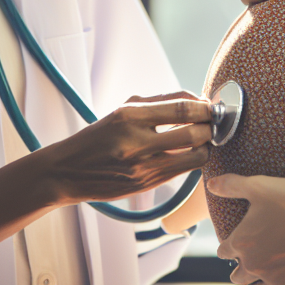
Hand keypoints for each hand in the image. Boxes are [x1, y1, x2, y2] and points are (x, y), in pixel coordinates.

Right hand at [45, 91, 210, 204]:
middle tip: (215, 121)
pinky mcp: (146, 185)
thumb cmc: (100, 135)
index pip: (181, 107)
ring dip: (207, 145)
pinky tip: (192, 151)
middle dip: (211, 125)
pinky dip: (193, 159)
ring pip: (194, 156)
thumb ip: (160, 102)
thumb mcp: (123, 110)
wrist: (69, 171)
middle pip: (193, 132)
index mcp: (130, 115)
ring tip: (206, 137)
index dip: (204, 106)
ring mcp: (143, 167)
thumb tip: (196, 99)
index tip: (212, 104)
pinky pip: (183, 170)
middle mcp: (137, 142)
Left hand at [210, 174, 284, 284]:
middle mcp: (254, 265)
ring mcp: (274, 280)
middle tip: (243, 265)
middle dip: (238, 269)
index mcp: (242, 242)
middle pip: (237, 275)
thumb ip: (233, 185)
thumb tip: (210, 184)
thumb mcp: (260, 186)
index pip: (224, 251)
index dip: (227, 247)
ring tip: (253, 284)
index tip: (232, 245)